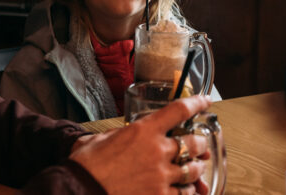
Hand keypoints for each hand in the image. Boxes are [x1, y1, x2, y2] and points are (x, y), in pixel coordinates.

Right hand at [70, 95, 213, 193]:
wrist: (80, 189)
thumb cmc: (87, 164)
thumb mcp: (104, 138)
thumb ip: (123, 133)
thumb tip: (127, 134)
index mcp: (144, 130)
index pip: (179, 110)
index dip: (197, 103)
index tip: (205, 101)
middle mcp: (158, 151)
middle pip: (194, 143)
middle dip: (200, 145)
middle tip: (200, 147)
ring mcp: (161, 176)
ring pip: (193, 171)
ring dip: (195, 170)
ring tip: (193, 171)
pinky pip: (185, 194)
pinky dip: (187, 191)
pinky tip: (184, 190)